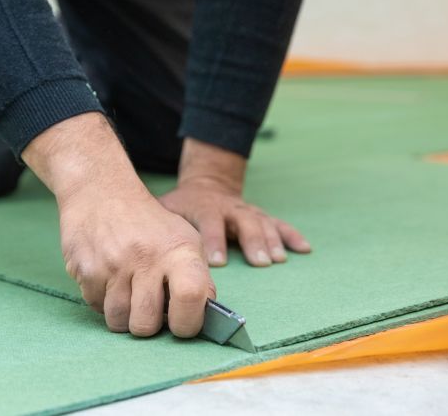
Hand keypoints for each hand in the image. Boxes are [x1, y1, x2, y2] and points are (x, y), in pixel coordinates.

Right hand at [23, 113, 215, 336]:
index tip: (181, 324)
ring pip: (119, 321)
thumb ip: (197, 276)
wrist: (101, 191)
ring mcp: (113, 264)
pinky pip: (95, 306)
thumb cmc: (148, 222)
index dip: (188, 323)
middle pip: (147, 323)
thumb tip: (206, 315)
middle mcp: (146, 256)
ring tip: (127, 295)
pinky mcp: (86, 268)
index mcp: (178, 250)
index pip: (191, 297)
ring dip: (123, 316)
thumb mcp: (183, 238)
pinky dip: (102, 300)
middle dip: (148, 326)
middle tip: (147, 310)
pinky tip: (108, 279)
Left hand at [159, 139, 310, 266]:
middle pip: (243, 223)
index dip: (213, 241)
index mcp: (204, 208)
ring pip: (262, 223)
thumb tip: (142, 254)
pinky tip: (304, 249)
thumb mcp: (167, 210)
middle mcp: (229, 209)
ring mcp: (247, 212)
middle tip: (258, 262)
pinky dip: (292, 236)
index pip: (209, 224)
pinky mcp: (261, 216)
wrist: (205, 185)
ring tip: (277, 260)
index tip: (216, 262)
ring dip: (272, 241)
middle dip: (251, 241)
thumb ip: (159, 227)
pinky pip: (279, 225)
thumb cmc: (182, 207)